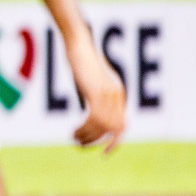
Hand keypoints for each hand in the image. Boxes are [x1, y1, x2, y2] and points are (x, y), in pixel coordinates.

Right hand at [65, 33, 126, 152]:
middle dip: (97, 141)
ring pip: (104, 126)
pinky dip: (84, 129)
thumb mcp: (90, 79)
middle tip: (80, 145)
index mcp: (118, 93)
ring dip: (88, 136)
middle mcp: (117, 95)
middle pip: (114, 129)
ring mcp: (109, 94)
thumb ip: (94, 93)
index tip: (104, 153)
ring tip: (74, 138)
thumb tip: (90, 110)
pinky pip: (95, 119)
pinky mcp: (97, 92)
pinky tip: (73, 131)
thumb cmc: (81, 58)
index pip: (122, 125)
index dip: (114, 142)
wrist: (79, 42)